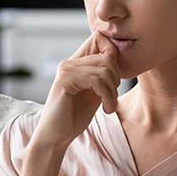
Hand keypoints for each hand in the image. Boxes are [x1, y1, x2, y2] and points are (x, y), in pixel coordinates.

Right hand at [31, 30, 120, 148]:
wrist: (57, 137)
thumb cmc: (75, 116)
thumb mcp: (95, 92)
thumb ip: (104, 75)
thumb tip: (119, 58)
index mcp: (76, 63)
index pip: (100, 38)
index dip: (114, 55)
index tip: (115, 82)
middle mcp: (69, 62)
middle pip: (107, 56)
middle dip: (116, 78)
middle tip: (112, 98)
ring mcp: (65, 70)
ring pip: (104, 69)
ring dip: (112, 91)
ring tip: (109, 106)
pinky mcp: (64, 80)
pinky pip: (96, 80)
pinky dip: (107, 96)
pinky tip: (106, 109)